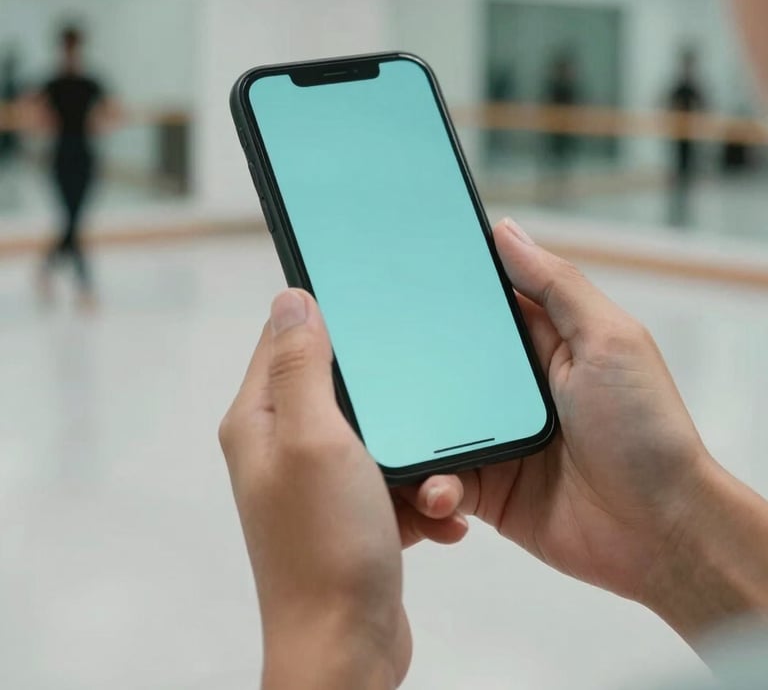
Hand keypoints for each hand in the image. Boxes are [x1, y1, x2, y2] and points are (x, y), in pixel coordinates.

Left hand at [219, 290, 466, 689]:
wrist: (347, 648)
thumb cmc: (326, 547)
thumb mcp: (315, 439)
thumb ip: (302, 366)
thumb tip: (291, 299)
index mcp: (261, 420)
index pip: (286, 339)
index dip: (328, 316)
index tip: (374, 306)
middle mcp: (283, 445)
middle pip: (340, 385)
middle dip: (388, 396)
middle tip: (417, 406)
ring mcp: (317, 480)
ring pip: (376, 433)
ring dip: (412, 453)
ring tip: (431, 486)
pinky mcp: (350, 509)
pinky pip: (391, 478)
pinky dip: (418, 492)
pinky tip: (437, 515)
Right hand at [421, 219, 717, 626]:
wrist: (660, 534)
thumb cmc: (647, 432)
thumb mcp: (609, 341)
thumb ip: (557, 286)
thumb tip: (506, 231)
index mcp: (542, 343)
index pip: (483, 304)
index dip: (444, 289)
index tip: (400, 273)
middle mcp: (512, 388)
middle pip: (444, 362)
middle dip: (412, 363)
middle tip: (370, 362)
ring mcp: (496, 438)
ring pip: (431, 422)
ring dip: (414, 431)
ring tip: (399, 440)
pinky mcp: (485, 489)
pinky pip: (439, 479)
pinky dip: (431, 486)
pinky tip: (441, 492)